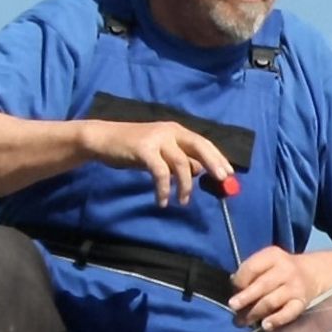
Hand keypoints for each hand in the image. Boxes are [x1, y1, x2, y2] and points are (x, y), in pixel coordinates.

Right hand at [80, 113, 238, 208]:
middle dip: (213, 163)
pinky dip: (163, 189)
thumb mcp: (161, 152)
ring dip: (185, 186)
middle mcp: (170, 131)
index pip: (203, 143)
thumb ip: (179, 159)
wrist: (103, 139)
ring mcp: (157, 139)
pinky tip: (162, 201)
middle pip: (199, 146)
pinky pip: (161, 173)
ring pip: (181, 164)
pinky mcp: (144, 150)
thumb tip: (200, 170)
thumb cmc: (133, 147)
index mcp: (176, 131)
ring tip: (183, 201)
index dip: (217, 157)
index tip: (229, 173)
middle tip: (222, 180)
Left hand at [228, 245, 322, 331]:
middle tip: (232, 307)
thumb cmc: (281, 270)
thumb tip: (234, 289)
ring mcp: (295, 286)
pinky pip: (289, 312)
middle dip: (245, 298)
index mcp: (273, 256)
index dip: (239, 281)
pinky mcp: (302, 302)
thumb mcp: (267, 263)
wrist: (313, 273)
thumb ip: (250, 273)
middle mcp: (286, 269)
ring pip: (271, 301)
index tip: (233, 290)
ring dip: (255, 312)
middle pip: (261, 285)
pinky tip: (265, 326)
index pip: (251, 268)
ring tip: (242, 321)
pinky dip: (276, 320)